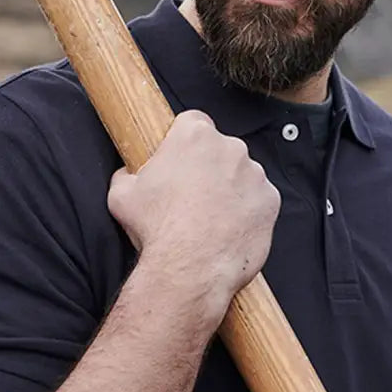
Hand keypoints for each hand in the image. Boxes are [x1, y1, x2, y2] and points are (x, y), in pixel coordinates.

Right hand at [107, 111, 279, 321]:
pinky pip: (259, 200)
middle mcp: (229, 147)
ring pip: (242, 174)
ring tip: (210, 218)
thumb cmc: (157, 230)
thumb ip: (126, 175)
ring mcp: (254, 174)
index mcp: (193, 136)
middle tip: (191, 195)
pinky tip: (228, 229)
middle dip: (209, 167)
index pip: (193, 122)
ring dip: (230, 189)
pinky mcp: (271, 200)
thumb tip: (126, 174)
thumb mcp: (121, 195)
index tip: (180, 160)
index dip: (184, 141)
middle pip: (220, 149)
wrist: (189, 269)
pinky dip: (247, 211)